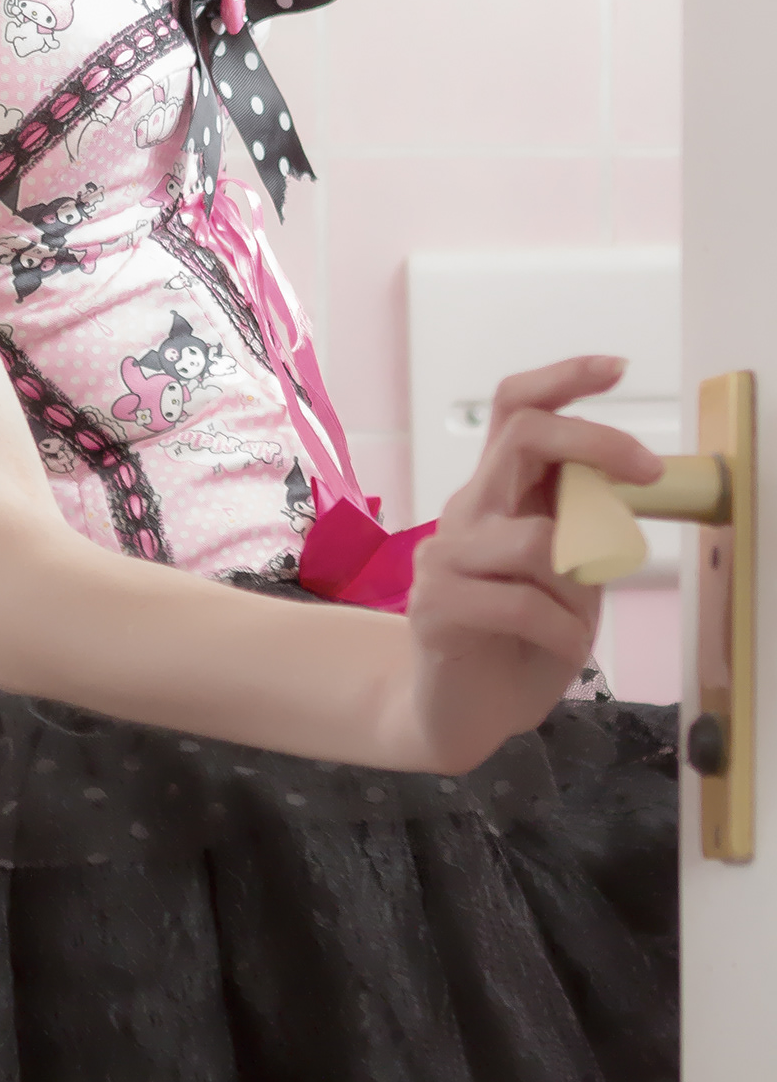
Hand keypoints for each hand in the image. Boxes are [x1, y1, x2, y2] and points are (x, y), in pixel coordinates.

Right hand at [402, 355, 662, 770]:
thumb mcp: (568, 575)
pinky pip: (524, 602)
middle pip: (524, 436)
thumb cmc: (518, 641)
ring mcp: (445, 556)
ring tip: (578, 623)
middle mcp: (468, 512)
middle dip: (596, 442)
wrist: (459, 713)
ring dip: (582, 585)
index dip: (564, 378)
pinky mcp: (436, 605)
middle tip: (646, 471)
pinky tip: (563, 649)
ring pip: (538, 537)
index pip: (517, 411)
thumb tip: (621, 483)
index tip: (615, 368)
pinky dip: (564, 632)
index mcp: (500, 495)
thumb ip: (582, 526)